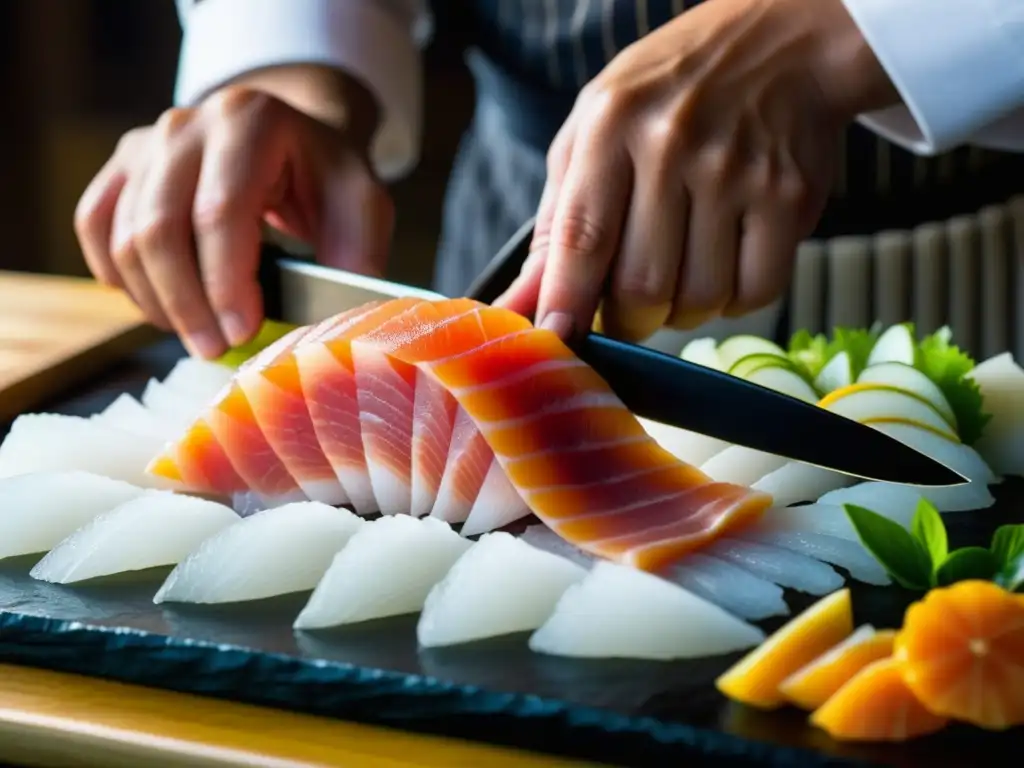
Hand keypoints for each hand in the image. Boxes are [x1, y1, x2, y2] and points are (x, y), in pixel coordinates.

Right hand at [74, 75, 393, 358]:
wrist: (289, 139)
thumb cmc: (324, 178)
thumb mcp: (361, 204)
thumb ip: (356, 254)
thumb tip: (332, 319)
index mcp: (250, 121)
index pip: (219, 213)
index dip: (225, 282)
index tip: (242, 332)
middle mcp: (186, 124)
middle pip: (159, 230)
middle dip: (186, 304)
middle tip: (215, 349)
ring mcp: (147, 143)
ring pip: (123, 238)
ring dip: (157, 301)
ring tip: (198, 334)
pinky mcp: (122, 165)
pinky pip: (95, 228)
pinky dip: (120, 277)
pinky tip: (161, 303)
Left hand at [497, 0, 898, 340]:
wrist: (782, 43)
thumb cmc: (668, 96)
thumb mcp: (593, 133)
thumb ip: (557, 221)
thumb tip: (521, 304)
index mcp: (612, 127)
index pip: (582, 238)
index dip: (567, 302)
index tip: (558, 341)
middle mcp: (675, 147)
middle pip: (642, 286)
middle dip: (627, 320)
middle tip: (626, 309)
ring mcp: (738, 173)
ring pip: (698, 300)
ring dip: (681, 310)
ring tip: (680, 271)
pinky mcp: (790, 197)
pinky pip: (754, 293)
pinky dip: (732, 300)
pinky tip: (723, 266)